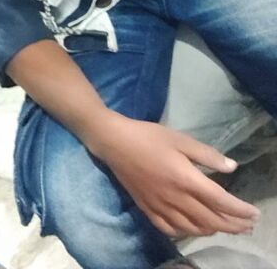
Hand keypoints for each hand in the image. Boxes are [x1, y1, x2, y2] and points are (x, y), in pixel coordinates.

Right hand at [89, 113, 259, 237]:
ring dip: (213, 230)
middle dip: (233, 225)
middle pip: (211, 220)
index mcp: (186, 179)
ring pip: (193, 228)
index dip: (240, 210)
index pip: (221, 202)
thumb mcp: (179, 138)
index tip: (255, 214)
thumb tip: (232, 167)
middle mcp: (176, 199)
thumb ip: (206, 154)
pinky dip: (187, 232)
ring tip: (225, 227)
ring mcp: (161, 207)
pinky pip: (172, 230)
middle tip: (247, 225)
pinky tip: (192, 228)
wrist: (114, 142)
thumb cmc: (148, 136)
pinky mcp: (148, 210)